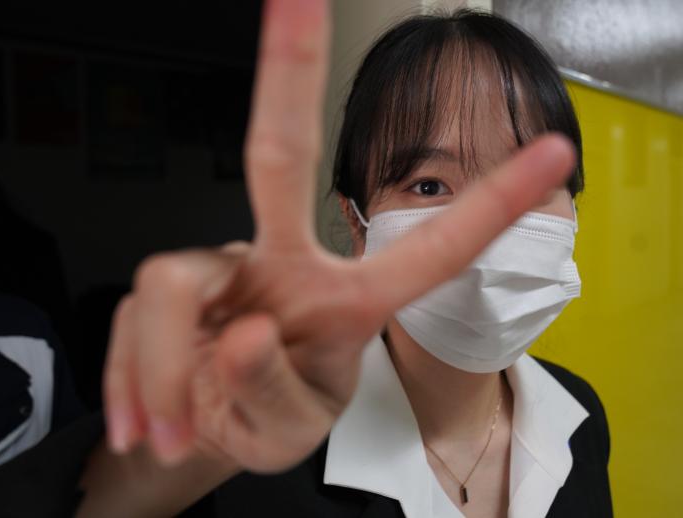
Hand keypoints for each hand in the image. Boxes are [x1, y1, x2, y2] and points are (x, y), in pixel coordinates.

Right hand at [102, 0, 574, 472]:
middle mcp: (285, 262)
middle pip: (279, 157)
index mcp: (346, 301)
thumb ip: (271, 390)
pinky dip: (132, 385)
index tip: (549, 152)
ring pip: (171, 282)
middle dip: (288, 71)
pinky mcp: (163, 282)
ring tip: (167, 430)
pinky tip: (144, 420)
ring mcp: (222, 263)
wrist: (194, 436)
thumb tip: (244, 331)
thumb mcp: (284, 430)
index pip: (426, 249)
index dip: (490, 204)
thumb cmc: (266, 418)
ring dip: (163, 374)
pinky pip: (132, 320)